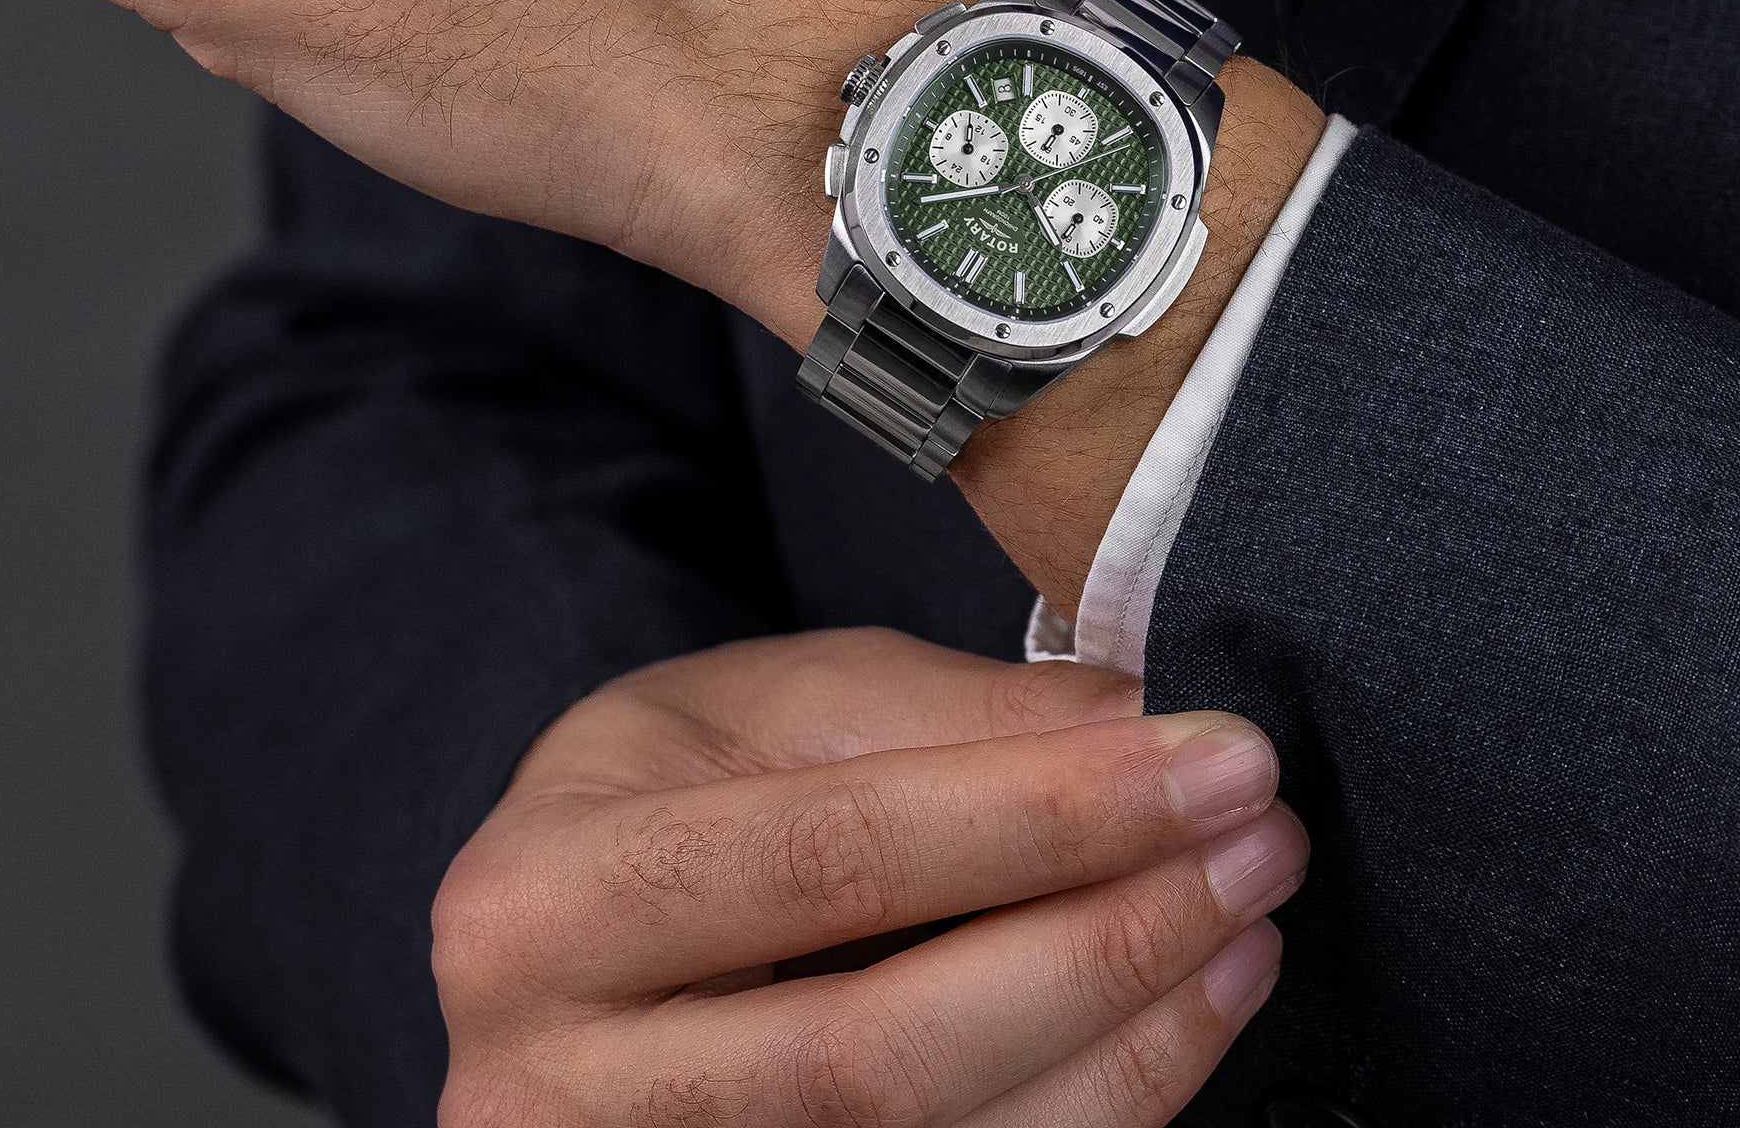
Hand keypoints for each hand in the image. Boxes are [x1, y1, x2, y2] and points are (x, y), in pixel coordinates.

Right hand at [434, 629, 1304, 1124]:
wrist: (551, 959)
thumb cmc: (653, 804)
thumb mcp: (748, 710)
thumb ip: (931, 715)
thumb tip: (1132, 725)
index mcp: (539, 907)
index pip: (825, 861)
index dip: (1040, 814)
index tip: (1211, 757)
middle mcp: (556, 1093)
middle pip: (882, 1053)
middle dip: (1105, 938)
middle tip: (1257, 842)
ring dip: (1130, 1045)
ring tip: (1243, 923)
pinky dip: (1092, 1115)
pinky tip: (1175, 1021)